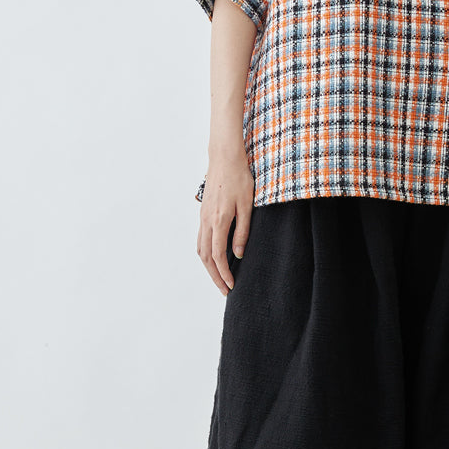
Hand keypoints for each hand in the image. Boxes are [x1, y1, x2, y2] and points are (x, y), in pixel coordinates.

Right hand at [197, 147, 254, 294]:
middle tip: (224, 290)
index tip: (231, 285)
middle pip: (206, 257)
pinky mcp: (203, 213)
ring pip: (200, 249)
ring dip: (208, 267)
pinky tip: (213, 258)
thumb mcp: (247, 205)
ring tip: (218, 278)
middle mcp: (207, 222)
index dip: (224, 273)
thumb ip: (242, 231)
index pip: (218, 256)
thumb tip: (239, 254)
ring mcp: (202, 217)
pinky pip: (200, 239)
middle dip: (214, 276)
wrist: (224, 158)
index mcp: (219, 221)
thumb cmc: (240, 179)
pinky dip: (205, 253)